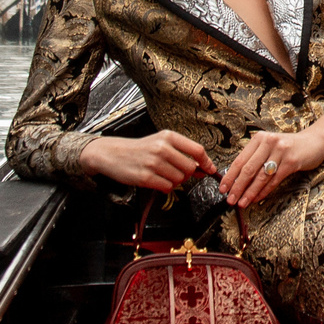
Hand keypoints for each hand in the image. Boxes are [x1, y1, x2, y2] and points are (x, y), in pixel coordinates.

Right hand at [79, 130, 210, 191]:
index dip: (206, 162)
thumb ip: (182, 152)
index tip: (209, 169)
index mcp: (168, 136)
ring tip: (162, 175)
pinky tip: (156, 180)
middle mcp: (162, 148)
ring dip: (174, 181)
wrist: (113, 154)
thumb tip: (204, 167)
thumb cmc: (140, 149)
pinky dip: (165, 187)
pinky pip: (167, 187)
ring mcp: (154, 163)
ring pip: (179, 179)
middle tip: (177, 172)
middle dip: (187, 174)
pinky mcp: (146, 177)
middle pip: (190, 168)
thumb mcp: (161, 142)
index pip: (197, 150)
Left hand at [220, 128, 323, 208]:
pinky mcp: (291, 162)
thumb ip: (255, 157)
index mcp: (259, 138)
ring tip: (242, 203)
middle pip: (248, 169)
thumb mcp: (270, 146)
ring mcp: (280, 151)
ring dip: (249, 192)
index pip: (240, 159)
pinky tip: (257, 198)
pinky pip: (274, 180)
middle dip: (237, 187)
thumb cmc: (289, 146)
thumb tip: (236, 179)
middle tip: (230, 199)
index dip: (229, 176)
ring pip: (260, 177)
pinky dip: (264, 191)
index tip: (223, 188)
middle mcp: (268, 142)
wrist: (314, 141)